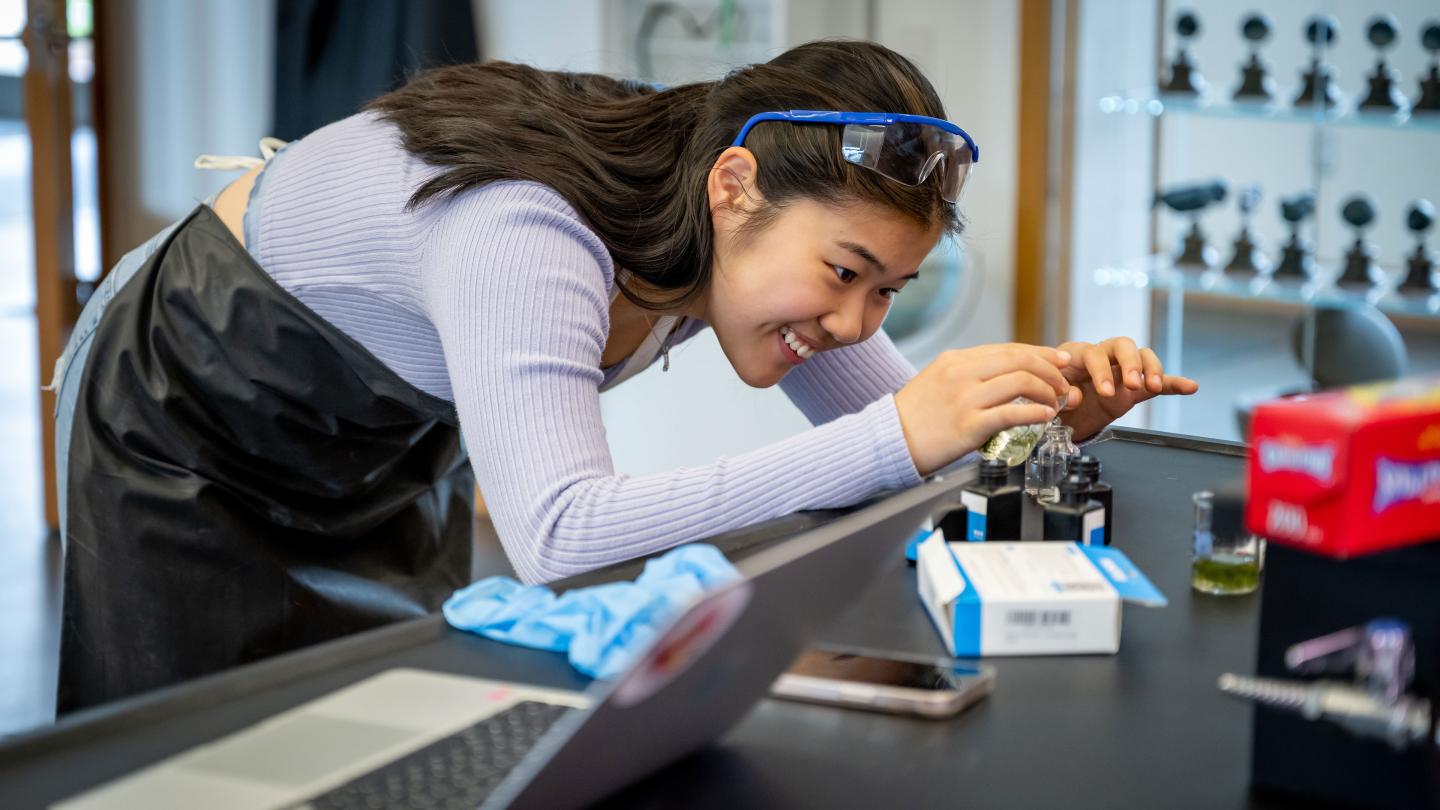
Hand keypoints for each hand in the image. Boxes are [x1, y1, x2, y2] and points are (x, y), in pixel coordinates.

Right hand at [894, 344, 1072, 475]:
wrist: (888, 440)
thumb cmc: (914, 417)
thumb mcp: (936, 380)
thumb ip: (967, 374)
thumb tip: (1002, 374)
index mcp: (955, 360)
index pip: (1008, 348)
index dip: (1041, 353)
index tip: (1060, 359)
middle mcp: (961, 373)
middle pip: (1020, 360)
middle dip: (1050, 370)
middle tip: (1063, 383)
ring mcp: (965, 399)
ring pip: (1021, 382)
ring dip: (1047, 391)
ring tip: (1055, 402)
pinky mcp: (969, 425)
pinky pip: (1012, 414)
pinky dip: (1035, 413)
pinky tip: (1044, 416)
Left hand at [1054, 337, 1198, 440]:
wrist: (1056, 412)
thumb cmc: (1049, 398)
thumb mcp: (1048, 397)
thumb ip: (1060, 395)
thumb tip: (1075, 396)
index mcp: (1075, 354)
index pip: (1093, 353)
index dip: (1101, 370)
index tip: (1105, 391)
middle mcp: (1101, 355)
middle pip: (1122, 345)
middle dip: (1130, 363)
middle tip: (1132, 384)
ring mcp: (1121, 369)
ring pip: (1142, 356)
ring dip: (1150, 369)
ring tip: (1151, 387)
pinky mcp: (1135, 386)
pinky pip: (1158, 382)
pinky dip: (1173, 383)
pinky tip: (1191, 387)